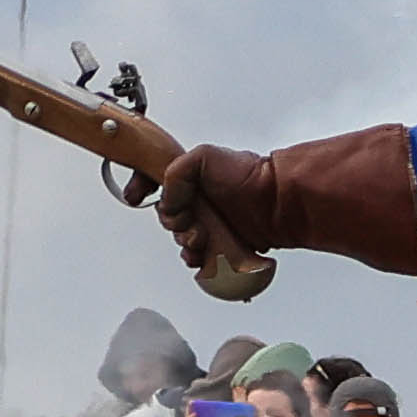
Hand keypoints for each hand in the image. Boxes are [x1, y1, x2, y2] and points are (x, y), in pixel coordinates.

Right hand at [148, 142, 278, 271]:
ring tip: (202, 239)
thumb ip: (176, 171)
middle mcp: (201, 200)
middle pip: (168, 217)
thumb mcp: (204, 157)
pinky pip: (201, 257)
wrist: (279, 203)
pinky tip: (205, 255)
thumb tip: (166, 198)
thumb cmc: (251, 176)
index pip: (155, 180)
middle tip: (189, 221)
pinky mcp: (223, 245)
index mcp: (193, 177)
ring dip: (186, 243)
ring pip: (183, 239)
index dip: (142, 187)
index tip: (137, 195)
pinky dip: (198, 260)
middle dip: (173, 222)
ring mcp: (212, 223)